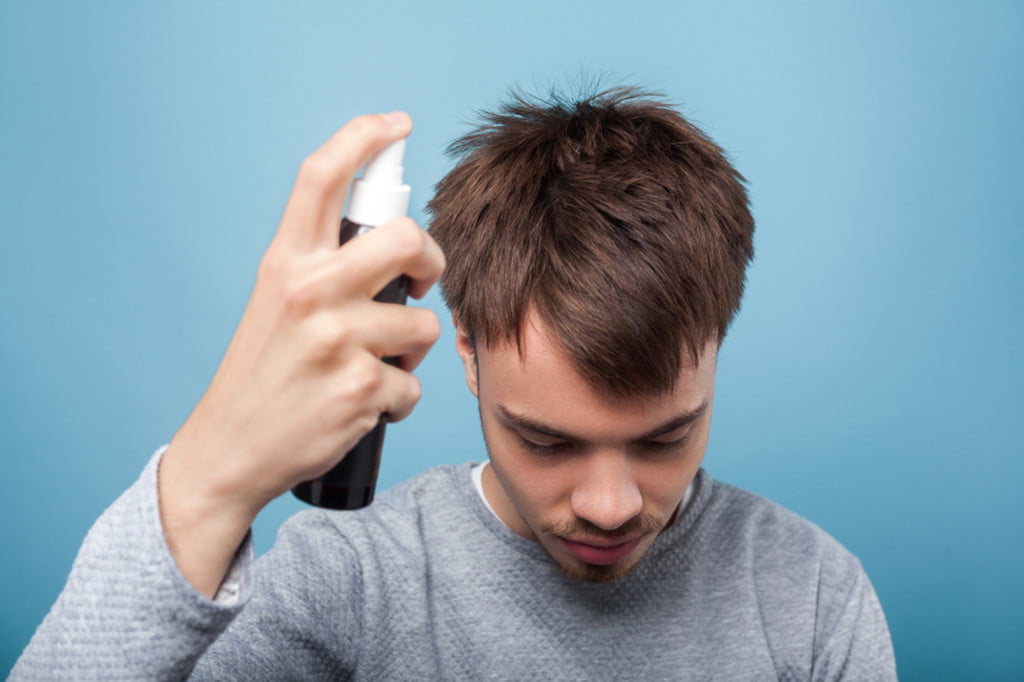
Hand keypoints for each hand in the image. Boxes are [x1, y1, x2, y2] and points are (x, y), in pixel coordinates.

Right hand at [158, 113, 445, 595]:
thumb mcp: (276, 302)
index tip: (396, 124)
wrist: (229, 450)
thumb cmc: (263, 373)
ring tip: (373, 368)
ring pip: (423, 326)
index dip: (363, 137)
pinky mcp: (359, 390)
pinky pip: (412, 385)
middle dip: (431, 260)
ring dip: (411, 352)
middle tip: (422, 281)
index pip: (321, 176)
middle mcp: (308, 291)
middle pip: (406, 239)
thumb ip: (322, 266)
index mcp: (285, 263)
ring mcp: (334, 340)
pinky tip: (364, 408)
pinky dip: (398, 401)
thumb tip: (393, 241)